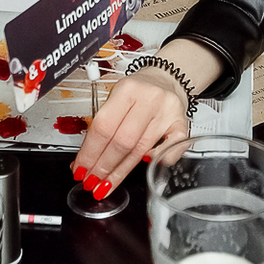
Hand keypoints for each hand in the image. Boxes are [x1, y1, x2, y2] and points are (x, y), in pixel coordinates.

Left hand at [70, 69, 190, 198]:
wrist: (166, 79)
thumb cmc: (138, 92)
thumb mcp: (116, 96)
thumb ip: (103, 124)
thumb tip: (86, 159)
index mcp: (128, 90)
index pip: (104, 126)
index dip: (90, 152)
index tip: (80, 169)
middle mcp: (150, 100)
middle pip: (122, 141)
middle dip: (103, 166)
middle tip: (91, 181)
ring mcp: (168, 114)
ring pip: (140, 151)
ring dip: (120, 172)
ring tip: (105, 184)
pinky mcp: (182, 125)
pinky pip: (168, 152)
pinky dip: (154, 162)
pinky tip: (142, 169)